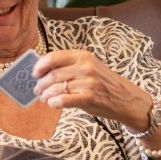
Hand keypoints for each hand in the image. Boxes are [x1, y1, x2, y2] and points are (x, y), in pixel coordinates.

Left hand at [31, 50, 153, 126]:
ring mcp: (88, 82)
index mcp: (83, 56)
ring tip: (44, 98)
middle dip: (41, 84)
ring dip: (46, 95)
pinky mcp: (89, 98)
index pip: (54, 57)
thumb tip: (44, 71)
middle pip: (53, 74)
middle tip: (37, 90)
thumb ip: (70, 66)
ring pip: (56, 88)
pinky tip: (53, 104)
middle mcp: (85, 67)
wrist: (125, 98)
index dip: (40, 66)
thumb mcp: (90, 66)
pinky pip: (64, 100)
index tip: (35, 74)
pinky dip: (54, 102)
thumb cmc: (104, 83)